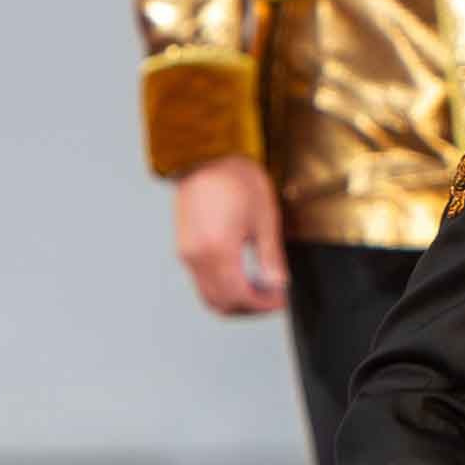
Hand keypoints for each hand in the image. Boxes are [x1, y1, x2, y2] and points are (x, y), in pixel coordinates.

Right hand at [174, 156, 287, 315]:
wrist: (206, 156)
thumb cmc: (237, 178)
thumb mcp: (264, 217)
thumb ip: (271, 256)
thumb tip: (278, 284)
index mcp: (218, 249)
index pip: (239, 296)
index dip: (262, 305)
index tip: (280, 299)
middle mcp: (196, 256)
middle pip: (220, 303)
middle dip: (249, 308)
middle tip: (272, 298)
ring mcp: (186, 253)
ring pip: (208, 295)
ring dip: (234, 300)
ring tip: (259, 288)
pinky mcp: (183, 247)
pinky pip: (200, 280)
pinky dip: (221, 287)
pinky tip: (241, 275)